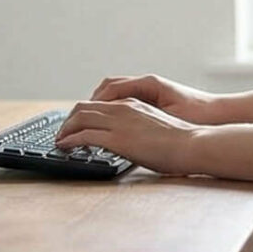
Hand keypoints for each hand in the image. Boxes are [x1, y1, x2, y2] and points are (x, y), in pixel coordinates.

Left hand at [54, 98, 201, 174]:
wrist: (193, 144)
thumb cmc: (182, 141)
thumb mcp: (156, 128)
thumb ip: (140, 130)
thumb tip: (133, 142)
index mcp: (133, 105)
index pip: (99, 104)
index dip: (83, 114)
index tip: (76, 126)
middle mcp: (123, 109)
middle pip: (84, 107)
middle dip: (69, 120)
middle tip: (62, 133)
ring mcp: (119, 122)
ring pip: (80, 118)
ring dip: (65, 129)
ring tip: (59, 141)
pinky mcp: (117, 139)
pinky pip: (84, 135)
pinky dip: (70, 140)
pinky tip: (64, 147)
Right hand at [88, 74, 219, 122]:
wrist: (219, 114)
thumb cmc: (198, 114)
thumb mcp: (166, 116)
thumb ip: (140, 114)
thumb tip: (116, 115)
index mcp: (148, 83)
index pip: (110, 87)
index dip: (94, 103)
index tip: (82, 117)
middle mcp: (147, 83)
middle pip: (107, 87)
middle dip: (92, 103)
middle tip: (79, 121)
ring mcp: (149, 89)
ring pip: (115, 93)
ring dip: (101, 105)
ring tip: (91, 123)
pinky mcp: (152, 98)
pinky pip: (125, 99)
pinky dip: (113, 108)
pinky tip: (111, 124)